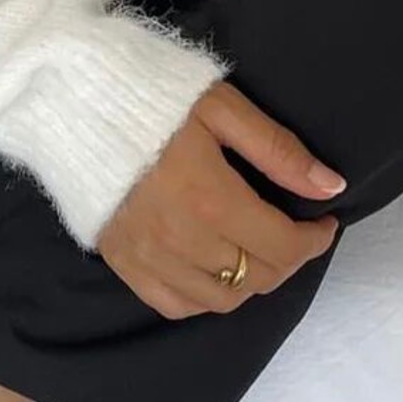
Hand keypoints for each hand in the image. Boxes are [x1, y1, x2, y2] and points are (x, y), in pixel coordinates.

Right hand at [95, 81, 345, 319]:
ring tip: (256, 249)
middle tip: (294, 231)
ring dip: (251, 281)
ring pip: (221, 300)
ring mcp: (147, 256)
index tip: (324, 221)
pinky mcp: (121, 262)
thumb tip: (330, 187)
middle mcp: (181, 239)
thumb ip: (278, 150)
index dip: (315, 240)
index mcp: (211, 198)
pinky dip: (204, 297)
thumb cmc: (151, 95)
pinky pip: (175, 305)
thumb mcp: (221, 106)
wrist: (72, 100)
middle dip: (289, 258)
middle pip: (257, 277)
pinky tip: (212, 268)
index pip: (283, 246)